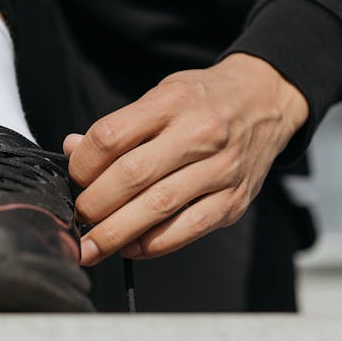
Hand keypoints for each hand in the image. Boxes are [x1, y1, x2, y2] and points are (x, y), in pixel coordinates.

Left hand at [63, 53, 308, 265]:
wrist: (267, 98)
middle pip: (132, 175)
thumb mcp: (162, 93)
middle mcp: (199, 134)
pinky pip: (188, 229)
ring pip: (158, 207)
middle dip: (95, 204)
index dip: (83, 164)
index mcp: (172, 102)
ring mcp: (220, 169)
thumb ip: (120, 125)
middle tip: (77, 217)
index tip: (73, 178)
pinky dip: (154, 244)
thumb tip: (73, 150)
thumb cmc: (206, 97)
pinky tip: (131, 247)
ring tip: (92, 245)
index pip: (112, 136)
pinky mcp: (234, 200)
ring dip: (117, 232)